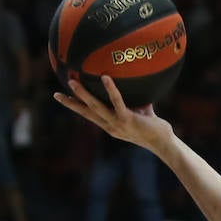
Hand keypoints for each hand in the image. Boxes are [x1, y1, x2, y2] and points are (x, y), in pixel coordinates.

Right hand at [54, 75, 172, 151]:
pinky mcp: (127, 120)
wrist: (165, 143)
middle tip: (56, 94)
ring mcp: (118, 124)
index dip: (76, 107)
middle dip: (71, 104)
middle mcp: (111, 126)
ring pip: (95, 107)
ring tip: (72, 82)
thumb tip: (138, 84)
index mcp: (111, 125)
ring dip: (83, 95)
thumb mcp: (142, 112)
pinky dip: (110, 89)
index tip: (62, 99)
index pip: (90, 115)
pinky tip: (105, 77)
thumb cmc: (156, 128)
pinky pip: (117, 102)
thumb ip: (137, 101)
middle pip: (86, 113)